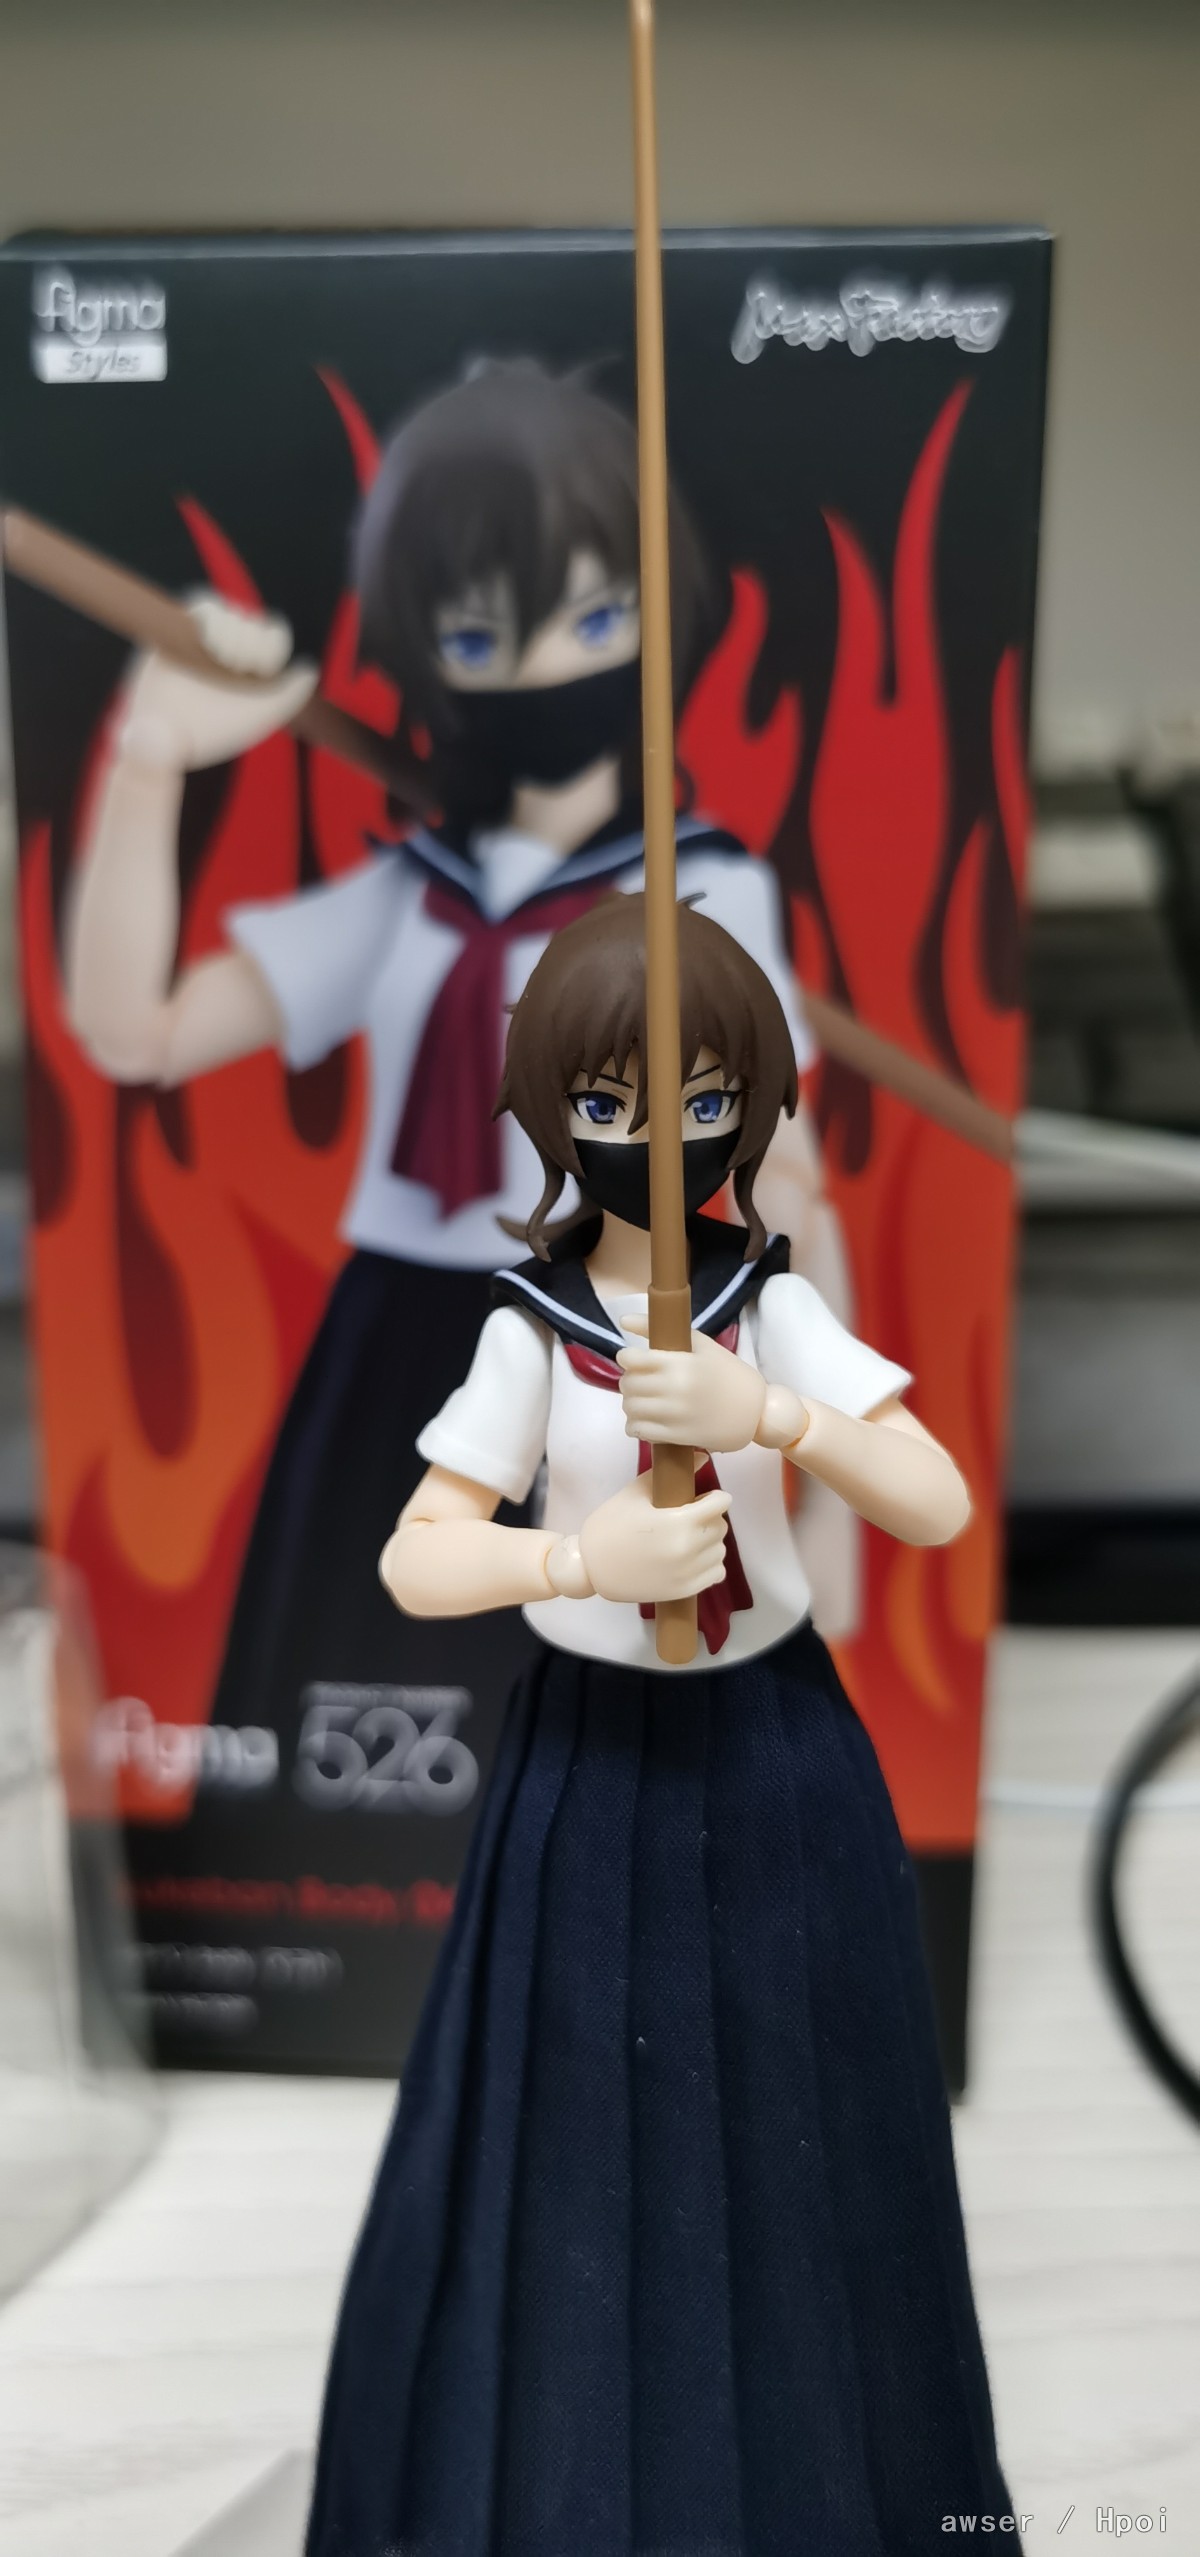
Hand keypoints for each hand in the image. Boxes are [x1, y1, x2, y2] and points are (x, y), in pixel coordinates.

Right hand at [115, 593, 317, 772]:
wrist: (172, 736)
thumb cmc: (214, 730)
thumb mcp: (260, 714)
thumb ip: (290, 694)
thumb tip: (310, 669)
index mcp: (250, 662)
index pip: (273, 633)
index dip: (271, 648)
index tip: (260, 673)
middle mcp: (227, 646)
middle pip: (253, 621)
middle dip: (249, 649)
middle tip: (231, 673)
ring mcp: (202, 635)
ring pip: (231, 612)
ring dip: (231, 638)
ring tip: (215, 665)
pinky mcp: (176, 628)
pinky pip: (204, 603)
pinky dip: (212, 623)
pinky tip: (206, 647)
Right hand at [578, 1472, 729, 1604]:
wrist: (589, 1568)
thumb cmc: (610, 1527)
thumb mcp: (634, 1494)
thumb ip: (667, 1475)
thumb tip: (701, 1457)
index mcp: (678, 1522)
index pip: (720, 1504)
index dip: (715, 1497)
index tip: (705, 1498)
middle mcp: (688, 1549)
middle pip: (720, 1526)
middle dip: (710, 1518)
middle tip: (690, 1517)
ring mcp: (688, 1573)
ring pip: (719, 1550)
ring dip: (709, 1541)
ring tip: (687, 1538)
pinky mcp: (685, 1590)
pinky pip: (716, 1573)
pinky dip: (709, 1564)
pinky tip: (691, 1558)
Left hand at [616, 1312, 766, 1453]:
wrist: (756, 1410)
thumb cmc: (728, 1373)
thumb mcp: (700, 1344)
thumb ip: (658, 1330)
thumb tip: (623, 1320)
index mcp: (681, 1363)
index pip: (633, 1360)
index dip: (626, 1358)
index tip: (631, 1358)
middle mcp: (675, 1389)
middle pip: (629, 1384)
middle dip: (629, 1380)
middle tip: (641, 1380)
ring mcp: (675, 1415)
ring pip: (631, 1408)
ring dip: (631, 1403)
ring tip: (644, 1400)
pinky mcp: (677, 1436)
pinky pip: (639, 1431)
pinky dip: (635, 1425)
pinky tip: (645, 1420)